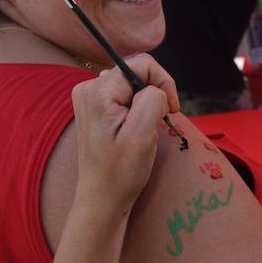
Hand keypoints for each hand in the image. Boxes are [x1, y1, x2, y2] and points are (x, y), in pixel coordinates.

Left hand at [71, 54, 179, 209]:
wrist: (102, 199)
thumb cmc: (121, 172)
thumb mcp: (142, 134)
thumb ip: (152, 99)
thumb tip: (157, 88)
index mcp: (98, 91)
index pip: (142, 63)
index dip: (164, 82)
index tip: (172, 111)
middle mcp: (89, 88)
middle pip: (136, 72)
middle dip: (155, 94)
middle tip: (160, 123)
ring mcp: (89, 98)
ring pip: (132, 84)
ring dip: (147, 103)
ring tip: (146, 129)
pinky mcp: (94, 109)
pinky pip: (124, 96)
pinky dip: (137, 109)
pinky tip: (135, 131)